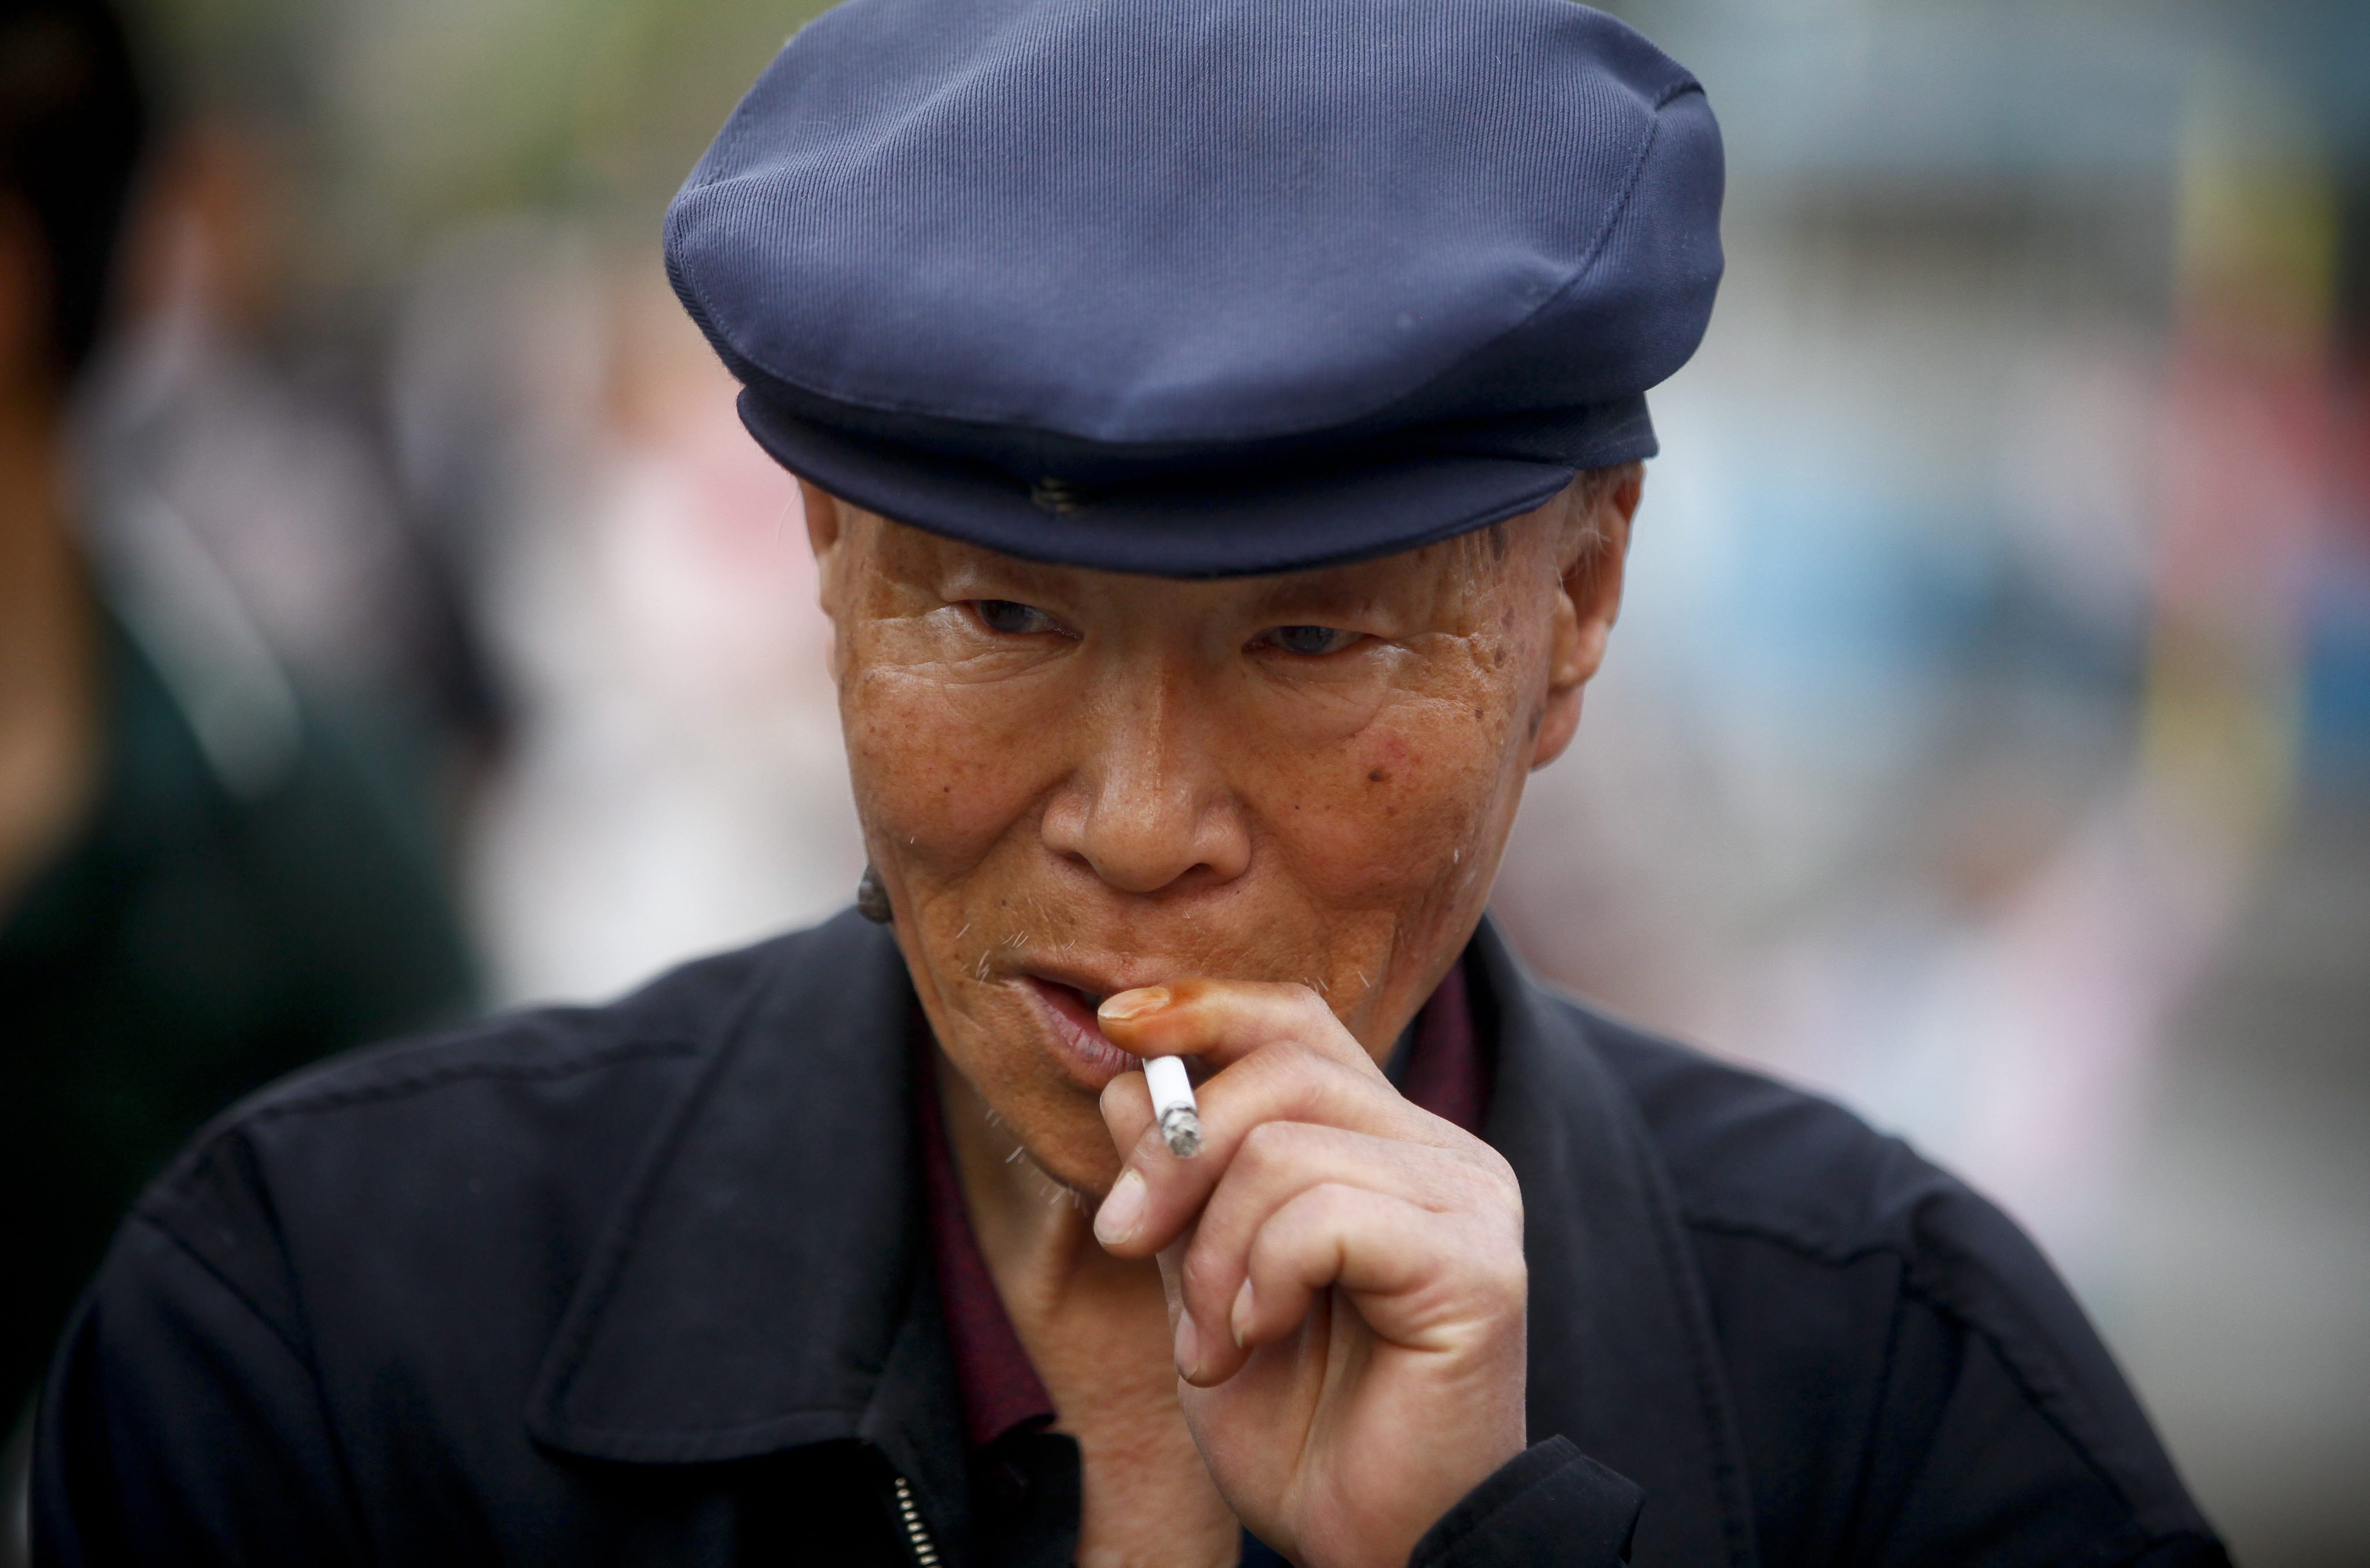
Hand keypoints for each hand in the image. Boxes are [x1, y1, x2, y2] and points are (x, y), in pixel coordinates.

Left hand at [1092, 980, 1527, 1567]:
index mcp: (1389, 1144)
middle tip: (1126, 1243)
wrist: (1371, 1544)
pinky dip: (1262, 1284)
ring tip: (1217, 1345)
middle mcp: (1444, 1154)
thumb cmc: (1298, 1424)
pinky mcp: (1476, 1265)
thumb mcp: (1205, 1280)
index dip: (1202, 1008)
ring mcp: (1470, 1202)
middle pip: (1280, 1065)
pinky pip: (1321, 1218)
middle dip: (1174, 1151)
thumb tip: (1127, 1073)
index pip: (1296, 1022)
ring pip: (1283, 1149)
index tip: (1115, 1028)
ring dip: (1212, 1256)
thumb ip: (1177, 1180)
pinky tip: (1263, 1344)